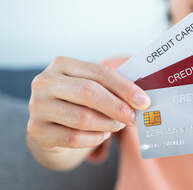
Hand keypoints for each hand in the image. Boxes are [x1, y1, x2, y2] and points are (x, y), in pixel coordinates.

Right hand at [27, 56, 150, 151]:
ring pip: (82, 118)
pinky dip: (94, 138)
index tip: (144, 101)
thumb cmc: (78, 99)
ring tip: (118, 125)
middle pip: (88, 92)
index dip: (124, 87)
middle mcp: (44, 82)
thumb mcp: (91, 86)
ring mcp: (37, 106)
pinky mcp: (37, 130)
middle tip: (134, 118)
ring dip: (108, 124)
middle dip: (117, 107)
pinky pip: (73, 138)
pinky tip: (103, 135)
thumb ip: (112, 88)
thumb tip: (141, 100)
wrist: (50, 121)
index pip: (99, 72)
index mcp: (61, 64)